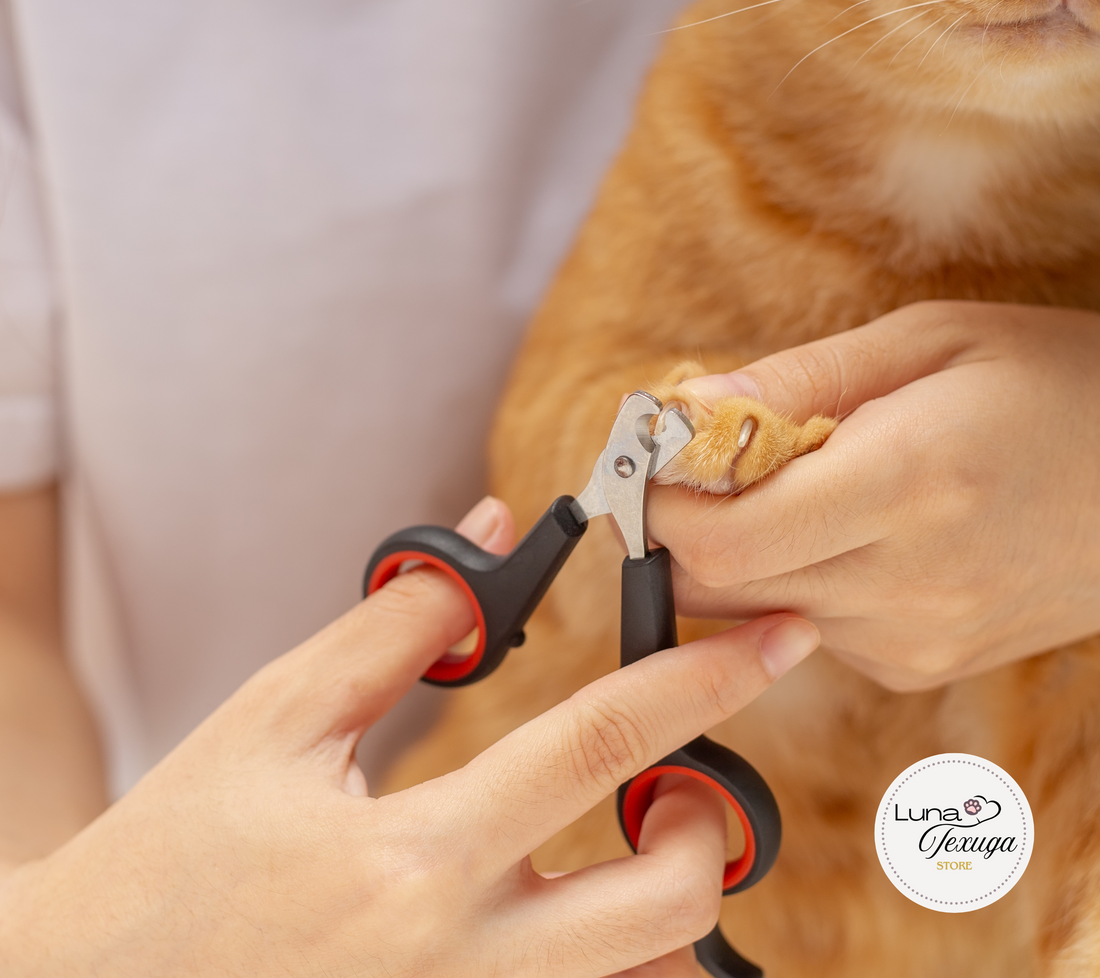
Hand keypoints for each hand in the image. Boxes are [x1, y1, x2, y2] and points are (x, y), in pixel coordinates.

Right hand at [0, 496, 817, 976]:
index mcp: (412, 858)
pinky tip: (576, 918)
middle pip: (668, 899)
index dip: (704, 676)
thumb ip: (394, 625)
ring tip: (628, 845)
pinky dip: (618, 969)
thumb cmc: (171, 859)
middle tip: (676, 779)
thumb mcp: (273, 721)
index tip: (777, 636)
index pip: (599, 744)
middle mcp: (459, 965)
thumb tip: (490, 534)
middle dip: (711, 821)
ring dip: (671, 905)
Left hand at [648, 301, 1099, 690]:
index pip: (721, 540)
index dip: (663, 504)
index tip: (658, 456)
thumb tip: (688, 409)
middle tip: (698, 466)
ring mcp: (915, 638)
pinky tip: (846, 530)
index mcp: (906, 483)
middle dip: (681, 529)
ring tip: (790, 486)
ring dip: (738, 553)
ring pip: (751, 615)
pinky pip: (807, 630)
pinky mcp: (921, 665)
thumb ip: (795, 381)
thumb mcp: (929, 341)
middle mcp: (907, 582)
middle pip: (718, 588)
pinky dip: (792, 580)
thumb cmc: (1055, 386)